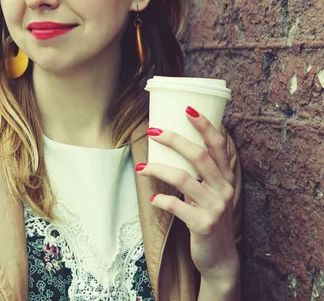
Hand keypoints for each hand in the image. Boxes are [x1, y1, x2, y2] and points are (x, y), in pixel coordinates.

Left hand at [135, 106, 239, 282]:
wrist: (219, 259)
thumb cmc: (208, 219)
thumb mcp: (209, 194)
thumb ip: (198, 175)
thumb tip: (170, 150)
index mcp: (225, 178)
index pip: (218, 145)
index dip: (205, 125)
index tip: (188, 108)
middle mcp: (224, 190)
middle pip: (199, 156)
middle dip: (174, 139)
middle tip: (153, 131)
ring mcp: (215, 208)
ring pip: (183, 179)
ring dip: (158, 169)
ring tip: (142, 167)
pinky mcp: (203, 225)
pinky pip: (177, 206)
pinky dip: (162, 200)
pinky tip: (153, 199)